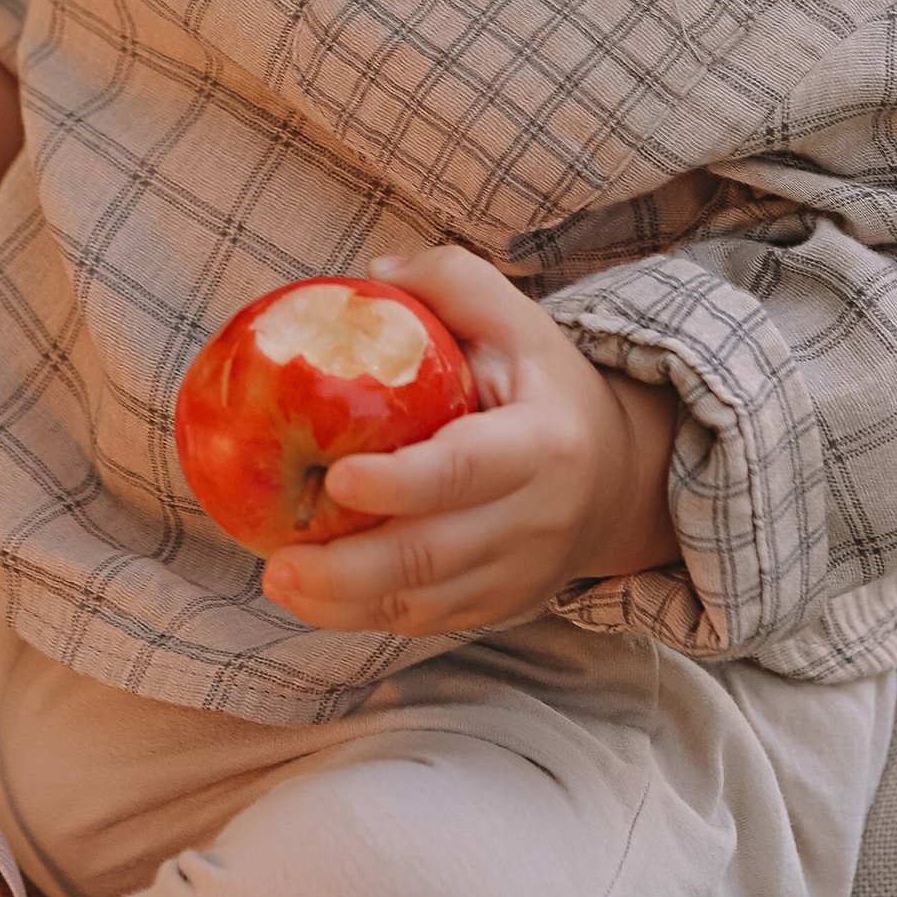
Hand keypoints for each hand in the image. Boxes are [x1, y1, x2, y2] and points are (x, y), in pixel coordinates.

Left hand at [260, 244, 677, 639]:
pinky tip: (311, 597)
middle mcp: (534, 521)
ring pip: (423, 602)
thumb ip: (453, 282)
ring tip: (279, 580)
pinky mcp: (496, 607)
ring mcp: (516, 574)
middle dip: (348, 567)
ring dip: (343, 602)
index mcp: (542, 446)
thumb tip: (371, 275)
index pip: (466, 471)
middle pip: (434, 555)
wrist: (618, 480)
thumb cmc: (547, 387)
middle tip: (277, 560)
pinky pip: (424, 620)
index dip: (403, 483)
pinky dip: (363, 615)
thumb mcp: (519, 321)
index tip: (340, 479)